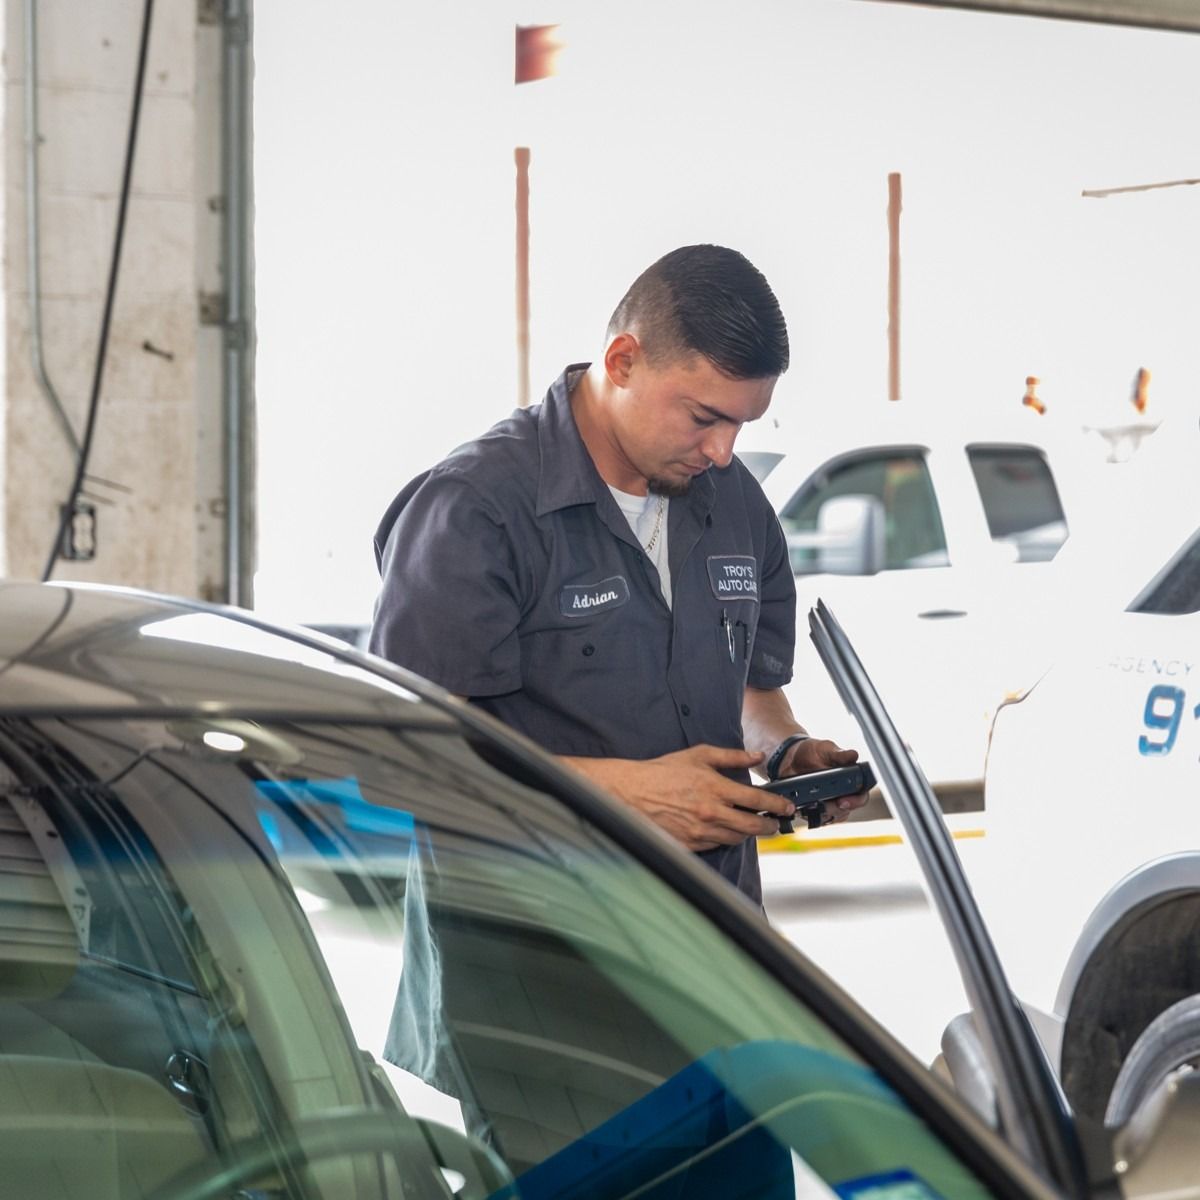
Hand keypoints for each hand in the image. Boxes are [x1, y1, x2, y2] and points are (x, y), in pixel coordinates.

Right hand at [563, 745, 795, 851]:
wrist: (633, 794)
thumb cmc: (663, 772)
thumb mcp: (699, 755)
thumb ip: (731, 757)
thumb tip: (757, 755)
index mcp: (716, 788)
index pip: (758, 800)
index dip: (777, 805)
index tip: (786, 806)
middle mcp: (711, 813)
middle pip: (753, 826)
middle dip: (770, 826)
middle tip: (776, 823)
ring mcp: (701, 832)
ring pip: (737, 839)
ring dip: (748, 833)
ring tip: (752, 826)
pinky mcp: (691, 845)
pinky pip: (717, 845)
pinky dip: (725, 838)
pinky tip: (726, 830)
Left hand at [777, 737, 869, 825]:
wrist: (792, 757)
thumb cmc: (814, 752)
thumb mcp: (826, 748)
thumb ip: (839, 754)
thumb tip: (853, 755)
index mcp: (850, 779)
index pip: (861, 795)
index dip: (856, 801)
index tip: (844, 801)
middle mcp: (843, 793)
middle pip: (846, 810)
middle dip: (835, 809)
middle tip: (824, 804)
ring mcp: (829, 802)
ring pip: (831, 816)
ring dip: (822, 812)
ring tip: (810, 804)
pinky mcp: (815, 809)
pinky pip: (816, 818)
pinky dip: (809, 814)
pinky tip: (802, 806)